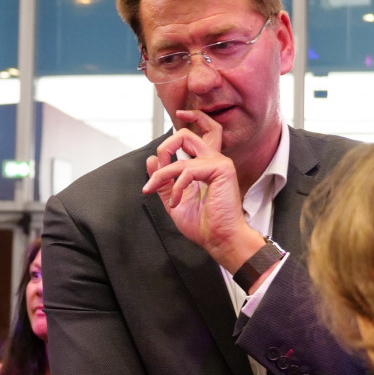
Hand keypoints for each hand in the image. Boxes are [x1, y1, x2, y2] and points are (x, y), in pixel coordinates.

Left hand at [142, 110, 264, 271]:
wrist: (219, 240)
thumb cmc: (202, 224)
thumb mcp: (174, 199)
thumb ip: (163, 181)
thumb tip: (151, 160)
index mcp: (203, 165)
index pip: (190, 138)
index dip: (170, 140)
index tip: (156, 159)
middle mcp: (212, 159)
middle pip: (186, 134)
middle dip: (165, 145)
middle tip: (157, 164)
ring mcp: (218, 162)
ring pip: (182, 153)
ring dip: (162, 172)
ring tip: (154, 188)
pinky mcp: (221, 169)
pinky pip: (188, 170)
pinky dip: (176, 186)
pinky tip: (176, 203)